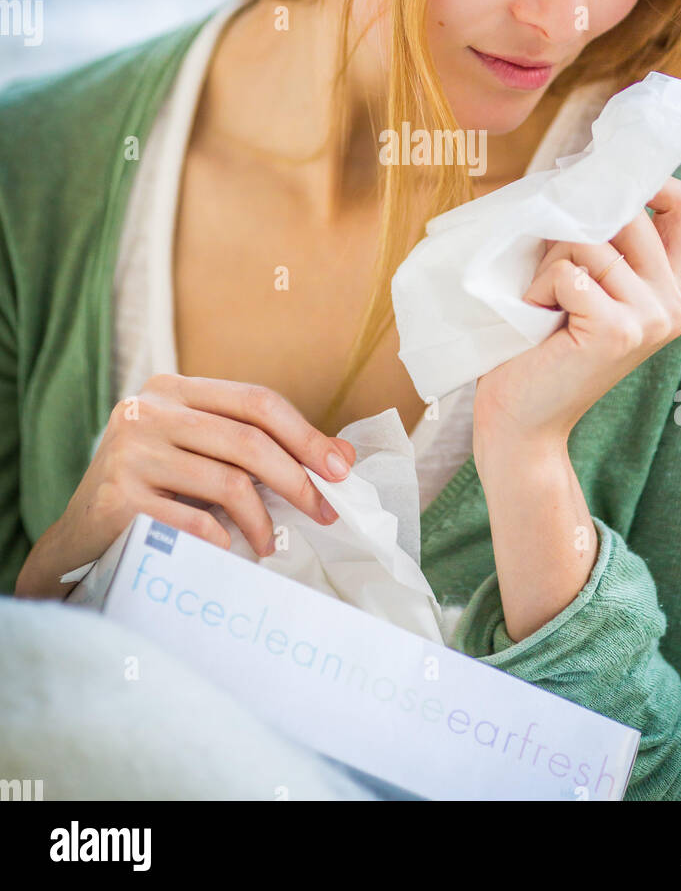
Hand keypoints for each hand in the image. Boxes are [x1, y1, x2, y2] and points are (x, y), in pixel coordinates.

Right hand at [21, 374, 355, 590]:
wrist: (79, 538)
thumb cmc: (155, 493)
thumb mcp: (205, 459)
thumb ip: (264, 450)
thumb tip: (343, 457)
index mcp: (173, 389)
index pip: (256, 401)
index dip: (305, 434)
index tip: (339, 470)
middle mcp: (148, 410)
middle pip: (248, 440)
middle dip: (297, 480)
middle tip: (323, 512)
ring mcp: (129, 451)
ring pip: (227, 482)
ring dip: (261, 521)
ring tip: (269, 543)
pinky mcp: (118, 496)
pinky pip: (195, 521)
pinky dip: (223, 540)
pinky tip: (227, 549)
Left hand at [473, 177, 680, 453]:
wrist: (521, 421)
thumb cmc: (537, 346)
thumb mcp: (581, 285)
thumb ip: (601, 242)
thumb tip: (583, 172)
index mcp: (669, 287)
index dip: (644, 179)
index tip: (593, 184)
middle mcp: (672, 302)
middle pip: (626, 212)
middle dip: (570, 228)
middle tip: (548, 272)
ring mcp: (651, 317)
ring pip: (590, 240)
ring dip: (547, 265)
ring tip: (542, 304)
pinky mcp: (618, 329)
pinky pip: (567, 271)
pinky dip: (539, 287)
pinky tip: (538, 320)